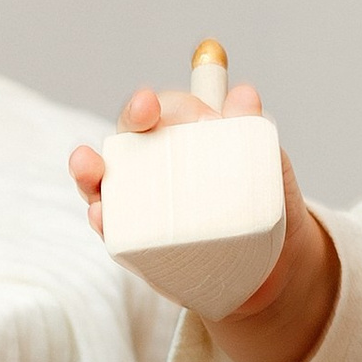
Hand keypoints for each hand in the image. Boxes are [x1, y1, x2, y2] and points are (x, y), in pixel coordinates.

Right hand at [69, 80, 340, 361]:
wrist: (272, 266)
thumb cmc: (266, 205)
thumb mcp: (268, 167)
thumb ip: (253, 134)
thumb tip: (244, 94)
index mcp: (189, 135)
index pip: (166, 110)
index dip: (155, 104)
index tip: (150, 105)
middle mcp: (158, 161)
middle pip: (130, 136)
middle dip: (123, 125)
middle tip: (132, 124)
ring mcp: (142, 200)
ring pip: (106, 179)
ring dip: (90, 171)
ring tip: (89, 168)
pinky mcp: (136, 238)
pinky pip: (113, 227)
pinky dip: (102, 219)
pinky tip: (101, 216)